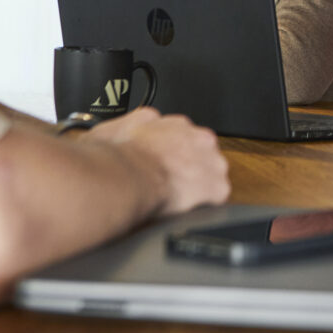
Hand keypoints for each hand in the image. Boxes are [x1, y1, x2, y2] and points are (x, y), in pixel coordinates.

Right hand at [87, 107, 229, 214]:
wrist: (125, 179)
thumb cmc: (116, 160)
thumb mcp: (115, 129)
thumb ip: (132, 123)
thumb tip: (134, 123)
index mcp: (176, 124)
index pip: (183, 136)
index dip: (174, 152)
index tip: (166, 162)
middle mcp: (199, 138)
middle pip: (201, 152)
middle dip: (190, 166)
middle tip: (172, 182)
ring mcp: (211, 162)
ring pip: (212, 173)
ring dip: (200, 184)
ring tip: (179, 198)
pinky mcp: (216, 186)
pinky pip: (216, 196)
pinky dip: (205, 204)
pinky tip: (188, 209)